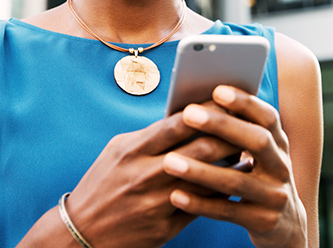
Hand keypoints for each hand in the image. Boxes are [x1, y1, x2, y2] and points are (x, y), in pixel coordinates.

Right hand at [63, 107, 239, 247]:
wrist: (84, 232)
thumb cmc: (102, 183)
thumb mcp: (118, 150)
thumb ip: (150, 135)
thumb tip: (184, 118)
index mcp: (133, 150)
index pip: (178, 124)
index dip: (206, 111)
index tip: (225, 100)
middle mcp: (147, 174)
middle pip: (200, 149)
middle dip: (227, 133)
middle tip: (245, 122)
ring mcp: (158, 203)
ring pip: (208, 178)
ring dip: (232, 162)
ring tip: (248, 148)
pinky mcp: (166, 227)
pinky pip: (203, 206)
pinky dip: (222, 190)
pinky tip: (235, 178)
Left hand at [162, 86, 307, 247]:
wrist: (285, 224)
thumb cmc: (257, 173)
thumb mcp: (256, 151)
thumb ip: (236, 129)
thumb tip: (197, 100)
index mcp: (279, 142)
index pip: (267, 117)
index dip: (245, 102)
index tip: (217, 90)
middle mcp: (281, 166)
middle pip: (257, 141)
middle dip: (222, 125)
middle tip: (188, 113)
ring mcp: (275, 196)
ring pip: (236, 181)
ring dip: (200, 170)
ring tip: (169, 161)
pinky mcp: (263, 222)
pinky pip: (227, 211)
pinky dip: (200, 203)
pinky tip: (176, 195)